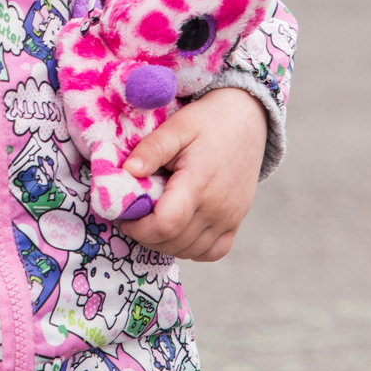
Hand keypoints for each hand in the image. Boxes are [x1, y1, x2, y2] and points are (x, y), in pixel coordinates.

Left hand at [117, 86, 267, 260]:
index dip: (139, 228)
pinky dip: (191, 249)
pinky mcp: (236, 221)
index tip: (125, 216)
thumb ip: (152, 149)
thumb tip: (127, 171)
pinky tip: (178, 231)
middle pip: (175, 242)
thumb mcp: (177, 127)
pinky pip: (212, 252)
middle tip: (134, 217)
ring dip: (165, 244)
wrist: (246, 119)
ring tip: (153, 222)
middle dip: (146, 236)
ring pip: (191, 251)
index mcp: (199, 184)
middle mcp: (217, 207)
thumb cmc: (207, 121)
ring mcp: (229, 217)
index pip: (166, 225)